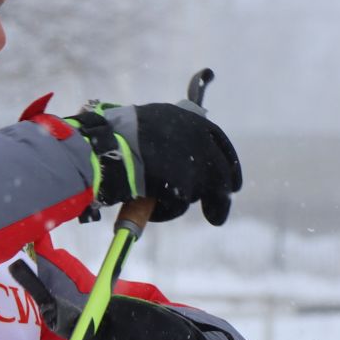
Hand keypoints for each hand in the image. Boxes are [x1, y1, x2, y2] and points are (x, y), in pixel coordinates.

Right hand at [68, 101, 241, 224]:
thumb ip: (173, 137)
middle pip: (221, 176)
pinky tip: (146, 205)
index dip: (227, 166)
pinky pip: (176, 207)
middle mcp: (200, 142)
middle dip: (220, 201)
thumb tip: (179, 156)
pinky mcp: (182, 188)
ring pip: (195, 194)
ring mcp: (193, 166)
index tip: (231, 184)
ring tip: (152, 199)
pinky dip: (163, 212)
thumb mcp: (154, 125)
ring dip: (178, 202)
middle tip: (216, 217)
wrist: (108, 147)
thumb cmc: (120, 134)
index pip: (220, 144)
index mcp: (194, 122)